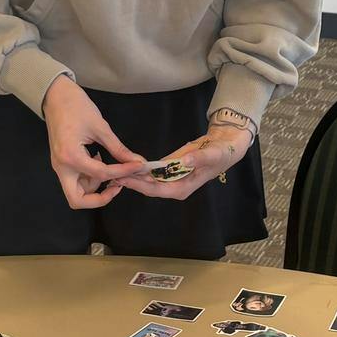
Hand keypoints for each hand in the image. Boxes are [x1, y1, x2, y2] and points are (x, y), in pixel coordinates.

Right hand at [42, 77, 144, 208]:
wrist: (56, 96)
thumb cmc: (76, 106)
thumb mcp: (100, 127)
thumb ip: (118, 148)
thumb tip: (137, 162)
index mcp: (70, 157)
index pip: (101, 174)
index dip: (123, 172)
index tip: (139, 167)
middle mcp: (62, 167)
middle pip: (77, 200)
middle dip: (100, 199)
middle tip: (118, 185)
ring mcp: (60, 167)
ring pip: (76, 192)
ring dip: (95, 187)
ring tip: (111, 169)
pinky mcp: (62, 163)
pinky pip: (76, 180)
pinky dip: (90, 178)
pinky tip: (100, 161)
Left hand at [115, 122, 251, 202]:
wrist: (225, 145)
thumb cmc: (221, 153)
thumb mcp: (213, 155)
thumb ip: (199, 159)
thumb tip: (184, 162)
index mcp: (183, 188)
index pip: (157, 190)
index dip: (141, 185)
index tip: (126, 178)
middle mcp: (174, 187)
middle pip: (148, 187)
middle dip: (131, 182)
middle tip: (112, 175)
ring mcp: (171, 179)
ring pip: (148, 181)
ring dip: (132, 176)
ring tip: (113, 170)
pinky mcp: (169, 169)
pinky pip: (151, 172)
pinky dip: (139, 169)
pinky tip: (126, 164)